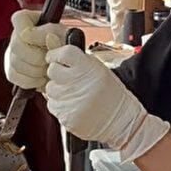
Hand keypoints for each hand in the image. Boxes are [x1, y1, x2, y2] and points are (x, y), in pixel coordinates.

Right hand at [5, 10, 67, 89]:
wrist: (62, 57)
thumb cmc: (62, 41)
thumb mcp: (62, 32)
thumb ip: (56, 33)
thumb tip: (48, 38)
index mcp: (23, 19)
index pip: (19, 23)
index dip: (34, 35)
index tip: (48, 40)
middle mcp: (13, 35)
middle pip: (16, 47)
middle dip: (37, 57)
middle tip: (50, 59)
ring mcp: (10, 53)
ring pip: (15, 64)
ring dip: (36, 70)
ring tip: (48, 68)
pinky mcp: (10, 70)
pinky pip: (14, 77)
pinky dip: (31, 80)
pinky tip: (42, 76)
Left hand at [45, 45, 168, 161]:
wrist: (121, 121)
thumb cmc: (111, 94)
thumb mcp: (99, 70)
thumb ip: (78, 60)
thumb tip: (54, 49)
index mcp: (88, 68)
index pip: (63, 53)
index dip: (56, 55)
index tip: (55, 57)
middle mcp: (77, 82)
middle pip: (52, 70)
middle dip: (58, 73)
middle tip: (70, 79)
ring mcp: (70, 101)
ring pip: (50, 89)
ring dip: (58, 90)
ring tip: (75, 94)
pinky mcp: (65, 116)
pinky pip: (53, 105)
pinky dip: (60, 104)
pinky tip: (74, 105)